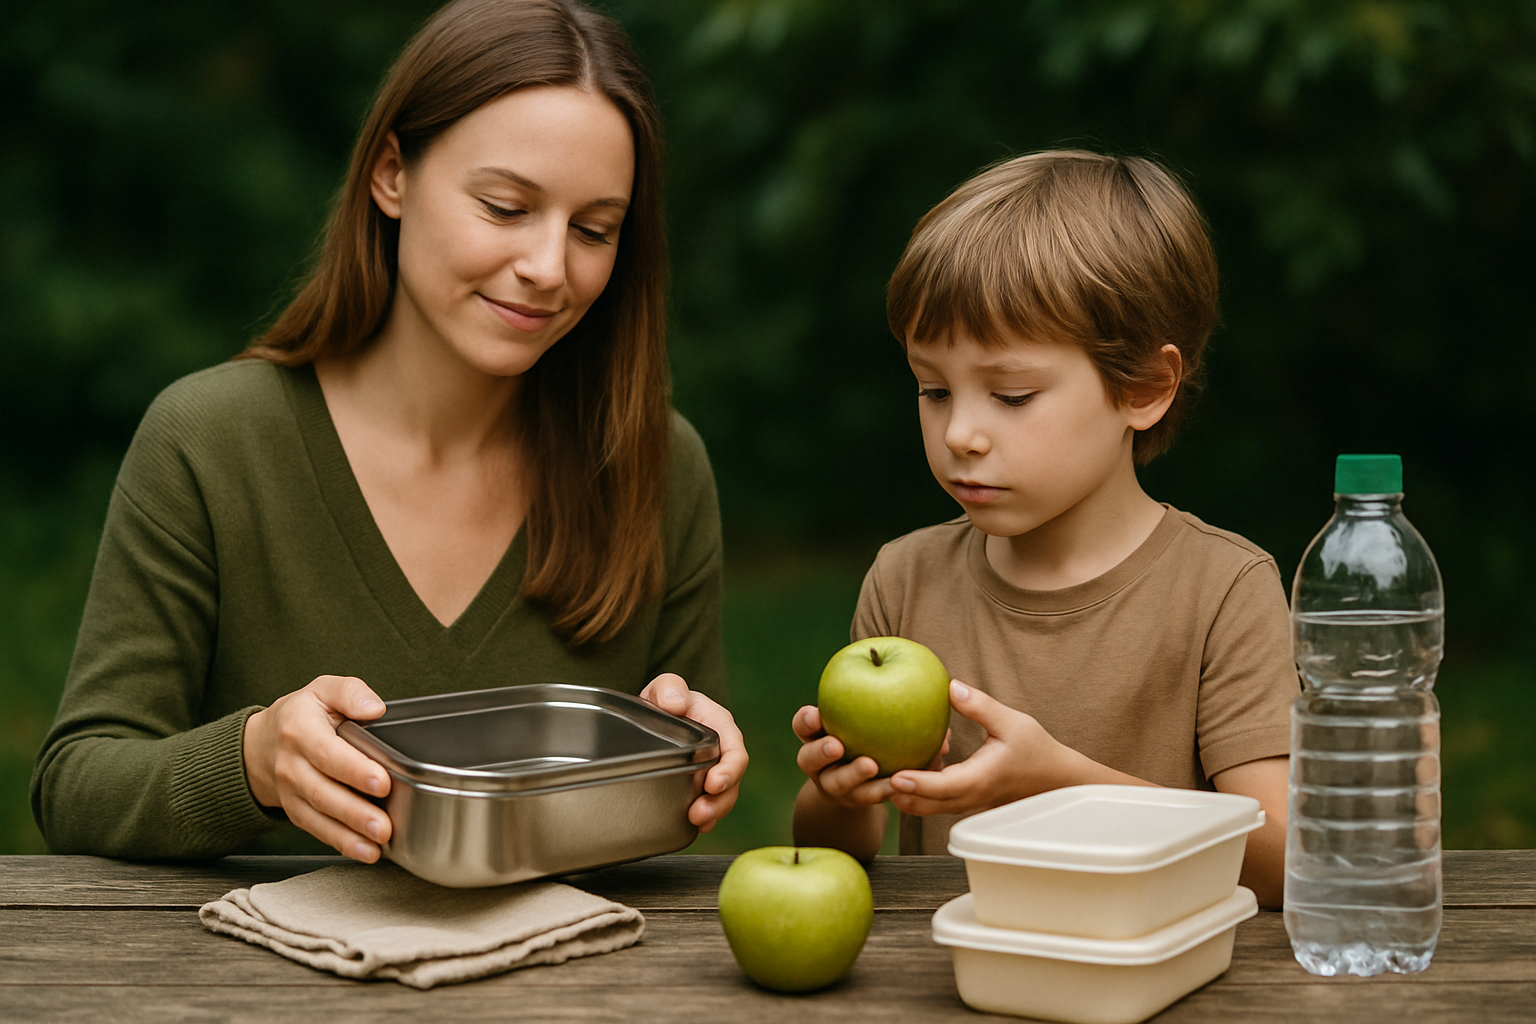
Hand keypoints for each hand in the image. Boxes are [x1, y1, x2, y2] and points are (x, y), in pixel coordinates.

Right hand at [242, 675, 392, 862]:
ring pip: (320, 817)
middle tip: (383, 824)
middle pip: (323, 791)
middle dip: (355, 811)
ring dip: (350, 834)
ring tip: (377, 844)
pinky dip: (342, 844)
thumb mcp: (323, 690)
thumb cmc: (301, 716)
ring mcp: (292, 792)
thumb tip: (374, 707)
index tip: (381, 781)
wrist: (261, 745)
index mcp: (300, 730)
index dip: (354, 769)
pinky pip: (318, 831)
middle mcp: (292, 765)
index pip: (327, 753)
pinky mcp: (297, 812)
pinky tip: (366, 851)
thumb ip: (350, 692)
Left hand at [640, 673, 746, 832]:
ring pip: (721, 797)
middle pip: (731, 781)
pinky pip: (707, 806)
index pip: (734, 750)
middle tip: (699, 814)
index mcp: (719, 726)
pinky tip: (694, 829)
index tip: (713, 784)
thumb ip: (669, 687)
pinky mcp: (698, 787)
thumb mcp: (665, 688)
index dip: (729, 769)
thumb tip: (675, 703)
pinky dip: (704, 819)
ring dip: (712, 812)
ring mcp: (710, 772)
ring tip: (697, 823)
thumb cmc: (665, 700)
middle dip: (720, 800)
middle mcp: (720, 752)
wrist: (653, 716)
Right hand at [791, 704, 950, 807]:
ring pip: (837, 784)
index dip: (805, 720)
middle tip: (837, 745)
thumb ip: (888, 701)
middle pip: (808, 759)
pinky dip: (883, 789)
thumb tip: (941, 687)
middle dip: (820, 752)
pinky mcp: (855, 801)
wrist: (861, 778)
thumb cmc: (868, 732)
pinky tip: (901, 784)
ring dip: (853, 776)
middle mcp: (819, 763)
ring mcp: (834, 785)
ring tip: (872, 766)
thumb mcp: (866, 717)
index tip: (816, 714)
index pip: (803, 725)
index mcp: (817, 735)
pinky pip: (869, 797)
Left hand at [887, 680, 1058, 815]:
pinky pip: (937, 802)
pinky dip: (919, 792)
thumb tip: (950, 686)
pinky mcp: (968, 801)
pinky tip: (908, 768)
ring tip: (882, 771)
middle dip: (897, 794)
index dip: (916, 784)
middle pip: (925, 805)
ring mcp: (968, 803)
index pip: (942, 787)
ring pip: (928, 807)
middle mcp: (970, 797)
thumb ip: (980, 706)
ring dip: (905, 795)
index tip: (893, 776)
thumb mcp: (1011, 722)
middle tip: (871, 774)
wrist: (1057, 780)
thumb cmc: (1036, 750)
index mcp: (980, 779)